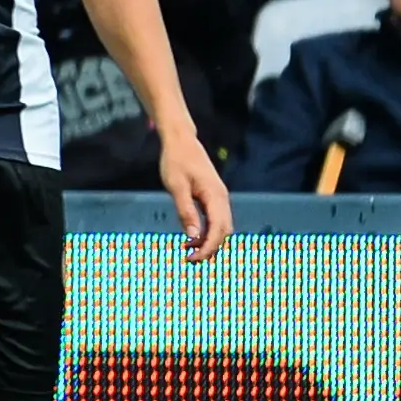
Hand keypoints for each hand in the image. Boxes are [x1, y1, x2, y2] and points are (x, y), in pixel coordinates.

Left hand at [161, 131, 233, 262]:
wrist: (181, 141)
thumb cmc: (176, 161)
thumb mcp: (176, 187)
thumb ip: (186, 211)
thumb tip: (193, 236)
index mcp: (215, 196)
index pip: (218, 229)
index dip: (208, 247)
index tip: (193, 258)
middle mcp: (221, 198)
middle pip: (224, 231)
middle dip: (210, 248)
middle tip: (189, 259)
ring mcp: (219, 198)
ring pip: (221, 227)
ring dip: (209, 241)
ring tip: (189, 251)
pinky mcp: (213, 197)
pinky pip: (215, 220)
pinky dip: (207, 231)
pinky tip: (192, 237)